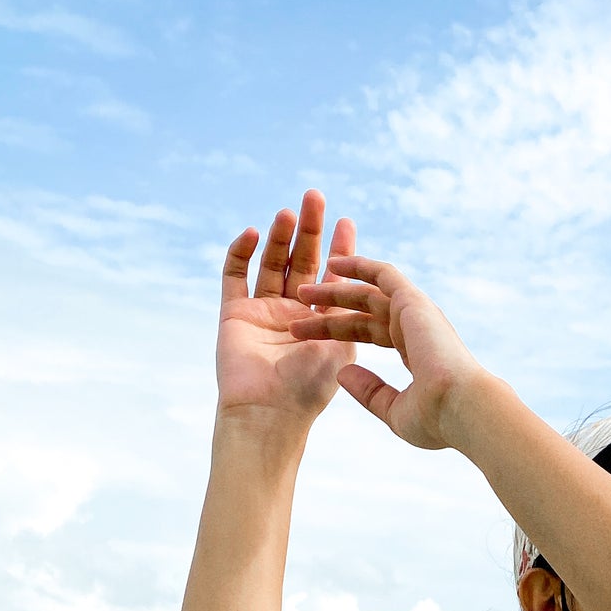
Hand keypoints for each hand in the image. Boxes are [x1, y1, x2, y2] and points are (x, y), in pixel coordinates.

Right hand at [216, 191, 356, 422]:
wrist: (270, 413)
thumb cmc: (311, 388)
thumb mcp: (344, 345)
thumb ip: (356, 314)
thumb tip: (376, 287)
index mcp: (322, 325)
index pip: (332, 278)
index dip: (340, 250)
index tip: (346, 220)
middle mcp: (293, 315)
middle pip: (301, 262)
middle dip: (310, 231)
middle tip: (315, 196)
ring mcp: (262, 313)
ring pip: (271, 263)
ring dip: (280, 236)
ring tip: (289, 212)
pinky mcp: (234, 314)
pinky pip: (233, 275)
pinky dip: (241, 253)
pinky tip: (253, 233)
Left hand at [289, 257, 487, 449]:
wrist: (461, 408)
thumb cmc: (436, 419)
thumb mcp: (395, 410)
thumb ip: (370, 392)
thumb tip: (342, 373)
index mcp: (414, 352)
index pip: (369, 334)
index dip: (337, 332)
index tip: (305, 336)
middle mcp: (414, 328)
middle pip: (362, 313)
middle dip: (328, 309)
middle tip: (297, 304)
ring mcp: (415, 313)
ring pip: (367, 292)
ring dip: (334, 288)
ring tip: (303, 289)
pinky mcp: (413, 301)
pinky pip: (383, 274)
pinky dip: (359, 266)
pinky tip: (333, 264)